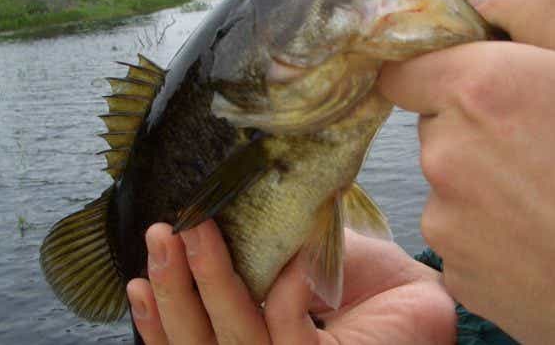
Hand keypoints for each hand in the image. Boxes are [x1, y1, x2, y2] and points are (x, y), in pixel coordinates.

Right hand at [126, 220, 455, 344]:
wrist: (419, 294)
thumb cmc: (359, 281)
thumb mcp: (292, 262)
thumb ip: (254, 259)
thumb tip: (209, 222)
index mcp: (254, 342)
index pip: (192, 343)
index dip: (159, 319)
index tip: (135, 276)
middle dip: (173, 291)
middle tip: (160, 234)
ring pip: (234, 341)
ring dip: (208, 282)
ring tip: (194, 231)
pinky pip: (286, 333)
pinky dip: (284, 290)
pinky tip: (291, 259)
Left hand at [378, 0, 554, 343]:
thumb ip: (539, 9)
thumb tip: (481, 4)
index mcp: (479, 91)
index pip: (403, 72)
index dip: (437, 74)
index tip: (470, 85)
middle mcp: (446, 156)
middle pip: (434, 128)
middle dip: (471, 129)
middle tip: (541, 145)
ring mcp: (447, 224)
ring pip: (447, 186)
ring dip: (481, 186)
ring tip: (552, 200)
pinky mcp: (458, 277)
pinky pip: (460, 239)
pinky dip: (489, 237)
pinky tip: (545, 242)